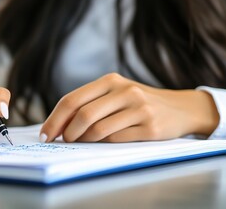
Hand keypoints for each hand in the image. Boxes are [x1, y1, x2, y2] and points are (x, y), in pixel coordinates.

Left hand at [40, 73, 218, 142]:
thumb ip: (91, 103)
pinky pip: (117, 140)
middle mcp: (125, 91)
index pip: (72, 100)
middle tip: (63, 141)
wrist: (180, 108)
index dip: (55, 119)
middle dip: (66, 132)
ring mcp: (139, 109)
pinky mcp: (151, 128)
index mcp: (111, 80)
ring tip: (82, 142)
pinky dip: (104, 144)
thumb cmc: (138, 102)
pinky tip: (103, 143)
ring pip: (98, 130)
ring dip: (84, 140)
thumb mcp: (116, 94)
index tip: (45, 134)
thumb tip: (60, 125)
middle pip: (82, 115)